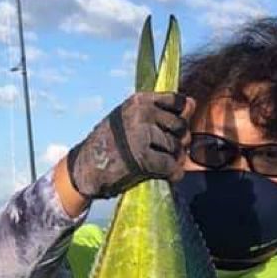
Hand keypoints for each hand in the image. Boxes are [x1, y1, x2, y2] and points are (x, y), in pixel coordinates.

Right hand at [66, 91, 194, 200]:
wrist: (84, 169)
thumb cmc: (110, 145)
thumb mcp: (132, 120)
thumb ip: (162, 112)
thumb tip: (193, 104)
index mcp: (139, 101)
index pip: (178, 102)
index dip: (178, 119)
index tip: (165, 131)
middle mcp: (141, 113)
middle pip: (181, 126)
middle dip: (176, 142)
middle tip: (161, 152)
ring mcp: (141, 134)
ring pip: (177, 147)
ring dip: (173, 159)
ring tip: (158, 164)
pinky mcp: (142, 157)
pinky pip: (170, 165)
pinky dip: (172, 174)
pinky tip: (167, 176)